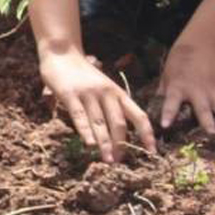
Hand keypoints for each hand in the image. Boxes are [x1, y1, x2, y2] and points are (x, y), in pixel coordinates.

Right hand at [41, 49, 155, 162]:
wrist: (61, 53)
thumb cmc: (82, 74)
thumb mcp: (103, 86)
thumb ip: (111, 105)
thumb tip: (117, 133)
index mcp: (118, 93)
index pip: (139, 115)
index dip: (147, 134)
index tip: (152, 151)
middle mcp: (107, 93)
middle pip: (119, 123)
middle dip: (121, 145)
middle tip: (119, 162)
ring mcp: (88, 94)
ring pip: (100, 123)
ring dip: (105, 144)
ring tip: (108, 160)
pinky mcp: (70, 94)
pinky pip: (80, 116)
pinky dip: (85, 131)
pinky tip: (89, 144)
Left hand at [158, 38, 214, 135]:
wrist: (202, 43)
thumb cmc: (180, 59)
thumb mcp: (167, 74)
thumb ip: (163, 92)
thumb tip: (155, 107)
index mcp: (178, 88)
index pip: (171, 102)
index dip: (168, 113)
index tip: (165, 125)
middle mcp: (197, 92)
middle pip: (203, 109)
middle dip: (208, 122)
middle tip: (213, 135)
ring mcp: (213, 92)